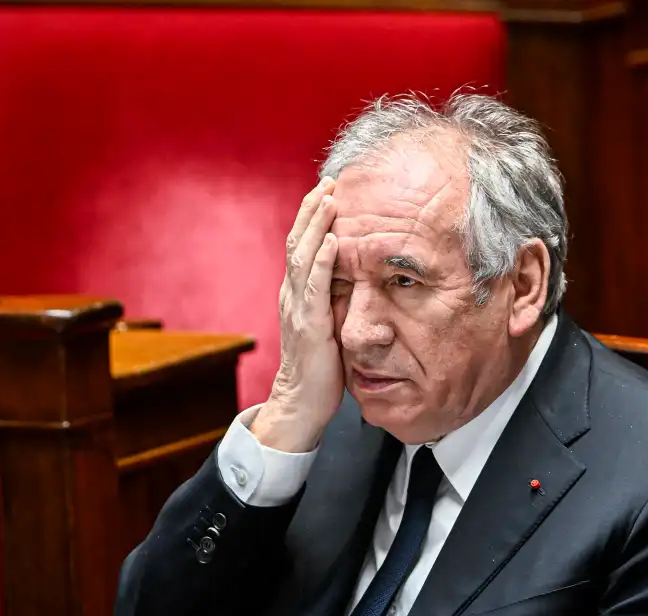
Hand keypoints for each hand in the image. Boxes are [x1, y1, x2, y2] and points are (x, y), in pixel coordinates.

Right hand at [251, 178, 343, 452]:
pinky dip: (323, 260)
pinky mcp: (310, 324)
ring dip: (318, 224)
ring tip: (330, 199)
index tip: (327, 191)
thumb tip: (355, 278)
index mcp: (297, 293)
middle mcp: (292, 294)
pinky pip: (315, 286)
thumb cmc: (321, 367)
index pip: (302, 245)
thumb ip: (335, 300)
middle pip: (298, 240)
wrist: (302, 401)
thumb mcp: (329, 324)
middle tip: (329, 181)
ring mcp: (298, 307)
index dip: (312, 217)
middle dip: (313, 209)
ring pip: (303, 255)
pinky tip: (335, 241)